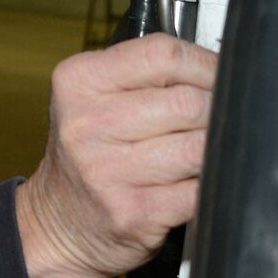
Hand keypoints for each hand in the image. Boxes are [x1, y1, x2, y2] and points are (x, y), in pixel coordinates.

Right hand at [15, 33, 216, 277]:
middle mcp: (87, 123)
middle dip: (215, 109)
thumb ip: (146, 75)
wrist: (57, 222)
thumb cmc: (88, 152)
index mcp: (79, 80)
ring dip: (215, 149)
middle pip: (187, 102)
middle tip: (215, 118)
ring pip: (199, 147)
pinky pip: (199, 190)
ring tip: (202, 150)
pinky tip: (194, 181)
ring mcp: (108, 171)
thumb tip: (219, 70)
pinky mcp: (133, 213)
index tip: (218, 75)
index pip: (163, 55)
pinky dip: (210, 184)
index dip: (205, 64)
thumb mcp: (95, 96)